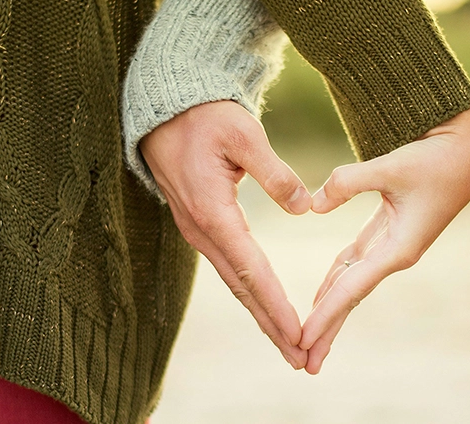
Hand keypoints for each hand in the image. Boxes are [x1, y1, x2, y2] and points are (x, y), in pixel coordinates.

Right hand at [139, 100, 311, 368]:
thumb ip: (275, 172)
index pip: (251, 269)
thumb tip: (304, 207)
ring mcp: (198, 231)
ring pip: (235, 282)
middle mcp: (202, 230)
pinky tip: (264, 306)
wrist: (165, 111)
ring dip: (261, 314)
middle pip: (242, 288)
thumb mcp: (243, 134)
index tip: (298, 333)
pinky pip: (229, 267)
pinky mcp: (201, 226)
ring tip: (288, 343)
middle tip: (300, 358)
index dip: (276, 304)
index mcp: (213, 211)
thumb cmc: (205, 117)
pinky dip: (250, 292)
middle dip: (271, 325)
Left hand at [301, 108, 469, 373]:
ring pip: (351, 284)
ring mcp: (391, 246)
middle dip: (327, 329)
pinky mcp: (388, 233)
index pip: (352, 289)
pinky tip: (321, 295)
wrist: (466, 150)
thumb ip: (348, 182)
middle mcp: (395, 254)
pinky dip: (336, 280)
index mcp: (399, 248)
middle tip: (303, 362)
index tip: (302, 340)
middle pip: (351, 298)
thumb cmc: (435, 158)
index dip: (325, 315)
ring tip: (308, 339)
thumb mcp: (392, 165)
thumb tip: (312, 205)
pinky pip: (355, 263)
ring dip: (330, 310)